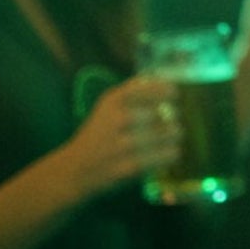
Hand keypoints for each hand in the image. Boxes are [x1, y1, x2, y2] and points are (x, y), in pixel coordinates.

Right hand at [57, 75, 180, 199]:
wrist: (74, 169)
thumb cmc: (100, 132)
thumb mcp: (109, 104)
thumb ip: (137, 88)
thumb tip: (168, 79)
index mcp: (113, 100)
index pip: (153, 88)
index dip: (167, 91)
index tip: (174, 95)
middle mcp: (118, 119)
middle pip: (166, 112)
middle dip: (172, 117)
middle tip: (169, 122)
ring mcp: (123, 144)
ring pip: (172, 133)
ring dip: (175, 135)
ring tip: (171, 136)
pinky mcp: (129, 167)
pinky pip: (168, 155)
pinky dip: (171, 153)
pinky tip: (167, 152)